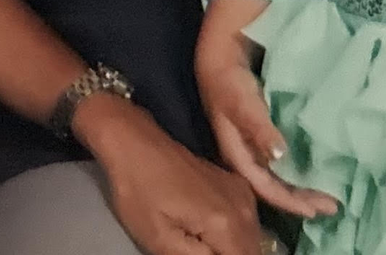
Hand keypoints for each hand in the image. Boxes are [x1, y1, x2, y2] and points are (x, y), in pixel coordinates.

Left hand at [76, 93, 263, 254]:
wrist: (134, 142)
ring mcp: (243, 192)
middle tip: (194, 248)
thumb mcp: (159, 241)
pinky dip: (232, 235)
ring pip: (250, 239)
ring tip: (198, 241)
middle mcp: (245, 207)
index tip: (197, 251)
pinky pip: (245, 222)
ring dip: (232, 248)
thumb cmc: (139, 191)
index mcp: (228, 223)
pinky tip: (207, 233)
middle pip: (251, 251)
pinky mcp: (237, 184)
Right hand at [195, 3, 337, 220]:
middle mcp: (246, 148)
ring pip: (279, 171)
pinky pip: (284, 153)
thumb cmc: (227, 72)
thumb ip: (257, 128)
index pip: (261, 185)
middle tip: (331, 206)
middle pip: (272, 183)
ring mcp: (256, 136)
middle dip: (299, 198)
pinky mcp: (265, 123)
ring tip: (328, 192)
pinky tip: (316, 164)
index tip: (316, 208)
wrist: (223, 41)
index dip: (287, 200)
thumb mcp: (239, 99)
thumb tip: (280, 159)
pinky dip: (300, 163)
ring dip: (301, 184)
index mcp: (235, 149)